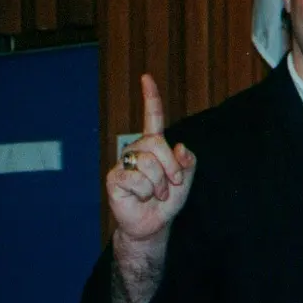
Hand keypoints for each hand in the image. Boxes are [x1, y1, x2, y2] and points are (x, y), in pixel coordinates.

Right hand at [109, 74, 196, 245]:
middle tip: (171, 184)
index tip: (147, 78)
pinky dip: (146, 191)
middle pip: (156, 143)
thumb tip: (180, 147)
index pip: (152, 118)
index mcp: (154, 146)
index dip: (150, 99)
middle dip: (171, 167)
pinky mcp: (114, 178)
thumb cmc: (167, 200)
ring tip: (156, 193)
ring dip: (159, 184)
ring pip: (148, 163)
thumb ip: (188, 162)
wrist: (153, 224)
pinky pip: (136, 179)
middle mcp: (136, 149)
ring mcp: (123, 163)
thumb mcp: (186, 179)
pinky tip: (141, 197)